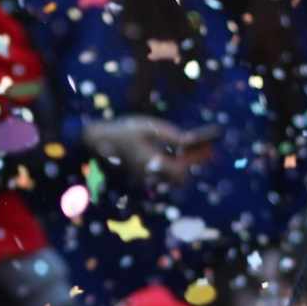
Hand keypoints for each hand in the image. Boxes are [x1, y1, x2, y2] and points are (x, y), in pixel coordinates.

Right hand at [84, 115, 208, 185]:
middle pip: (179, 179)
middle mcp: (148, 175)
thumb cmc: (123, 130)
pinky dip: (170, 165)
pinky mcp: (139, 176)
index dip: (198, 159)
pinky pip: (161, 174)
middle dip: (191, 165)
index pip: (183, 168)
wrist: (96, 140)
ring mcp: (143, 178)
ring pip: (171, 178)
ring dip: (181, 166)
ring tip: (186, 149)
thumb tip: (191, 140)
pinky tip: (171, 151)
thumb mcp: (149, 127)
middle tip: (202, 150)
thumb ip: (172, 134)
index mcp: (152, 163)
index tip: (210, 148)